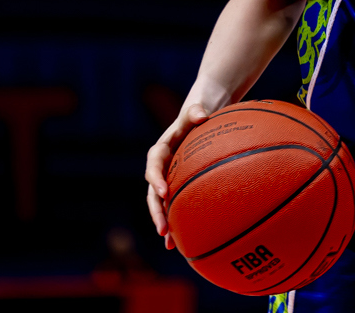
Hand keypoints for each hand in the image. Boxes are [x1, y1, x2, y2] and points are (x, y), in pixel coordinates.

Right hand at [145, 102, 209, 248]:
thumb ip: (195, 112)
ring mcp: (167, 178)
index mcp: (161, 150)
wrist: (198, 119)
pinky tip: (181, 242)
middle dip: (156, 211)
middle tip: (162, 229)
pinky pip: (174, 205)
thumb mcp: (195, 111)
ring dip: (163, 221)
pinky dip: (176, 222)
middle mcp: (160, 167)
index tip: (162, 192)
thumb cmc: (197, 115)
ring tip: (169, 242)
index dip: (155, 179)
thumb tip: (201, 115)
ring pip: (160, 204)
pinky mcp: (176, 186)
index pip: (153, 165)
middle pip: (152, 192)